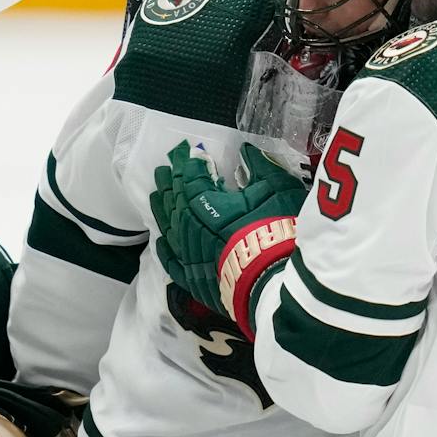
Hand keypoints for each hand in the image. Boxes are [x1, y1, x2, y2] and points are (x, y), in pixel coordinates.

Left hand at [150, 143, 305, 333]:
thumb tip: (246, 151)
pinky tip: (161, 241)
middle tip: (162, 170)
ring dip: (162, 210)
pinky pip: (173, 263)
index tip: (186, 153)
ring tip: (157, 196)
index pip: (192, 179)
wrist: (278, 285)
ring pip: (169, 229)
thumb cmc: (279, 233)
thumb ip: (260, 168)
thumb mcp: (277, 190)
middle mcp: (191, 229)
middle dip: (169, 183)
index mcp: (207, 204)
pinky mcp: (195, 281)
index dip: (189, 165)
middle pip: (175, 202)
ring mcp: (190, 256)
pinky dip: (165, 249)